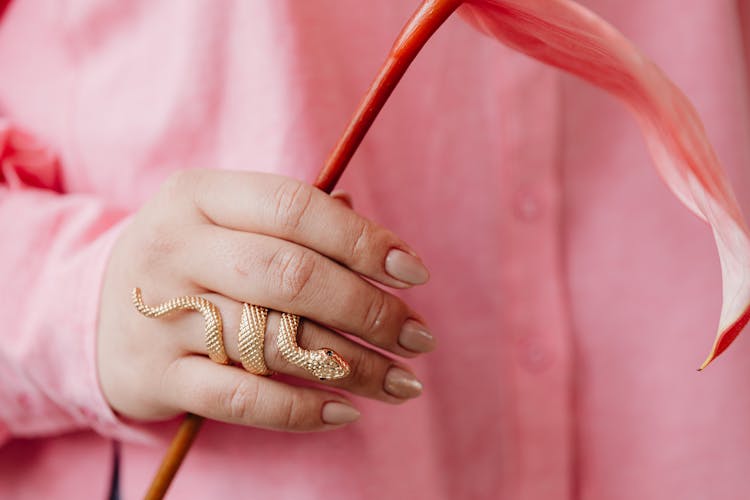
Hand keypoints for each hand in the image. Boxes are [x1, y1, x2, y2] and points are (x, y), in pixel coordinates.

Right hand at [97, 169, 432, 430]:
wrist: (93, 311)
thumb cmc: (191, 259)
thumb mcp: (226, 221)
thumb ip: (297, 224)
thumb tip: (382, 248)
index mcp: (197, 195)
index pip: (295, 209)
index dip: (363, 241)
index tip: (414, 273)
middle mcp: (174, 248)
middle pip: (290, 276)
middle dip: (368, 310)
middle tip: (418, 337)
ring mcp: (159, 314)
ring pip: (274, 341)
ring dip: (353, 367)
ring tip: (402, 382)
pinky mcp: (154, 375)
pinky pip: (241, 400)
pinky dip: (302, 410)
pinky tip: (347, 412)